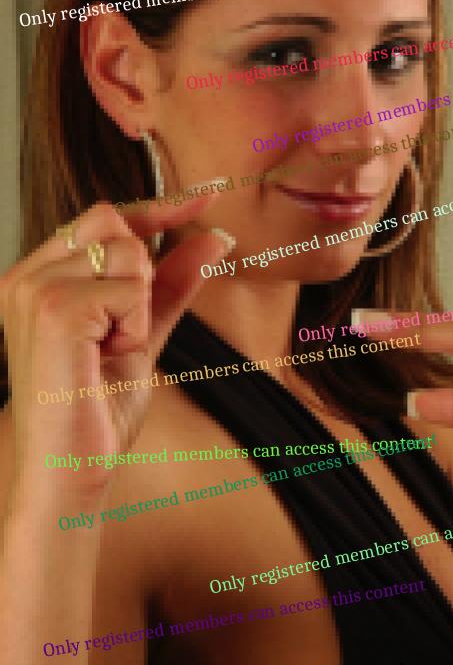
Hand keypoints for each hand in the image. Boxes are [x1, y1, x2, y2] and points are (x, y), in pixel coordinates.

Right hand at [0, 197, 228, 494]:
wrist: (72, 467)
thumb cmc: (95, 409)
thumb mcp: (142, 333)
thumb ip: (171, 283)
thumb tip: (213, 237)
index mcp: (36, 277)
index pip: (104, 217)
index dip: (158, 208)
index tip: (206, 197)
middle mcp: (26, 275)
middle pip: (119, 226)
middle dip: (141, 278)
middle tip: (118, 334)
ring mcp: (34, 287)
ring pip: (130, 254)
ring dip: (137, 308)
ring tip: (106, 351)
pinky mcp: (53, 307)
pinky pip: (131, 288)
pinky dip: (134, 324)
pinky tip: (104, 356)